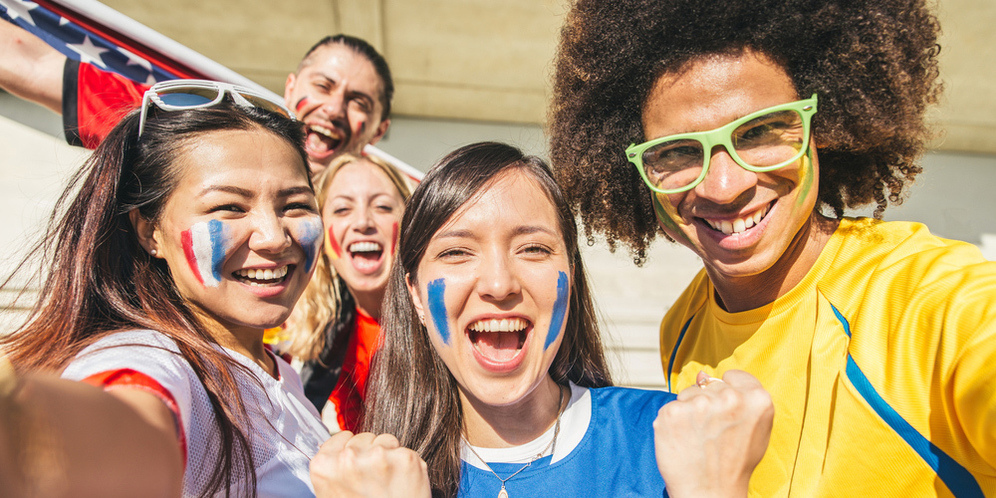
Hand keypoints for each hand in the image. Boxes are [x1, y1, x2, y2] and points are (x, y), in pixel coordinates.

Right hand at [310, 431, 430, 497]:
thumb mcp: (332, 495)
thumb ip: (333, 469)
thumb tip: (341, 449)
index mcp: (324, 465)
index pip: (342, 438)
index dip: (352, 452)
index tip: (357, 468)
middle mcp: (348, 457)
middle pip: (364, 438)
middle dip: (370, 454)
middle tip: (374, 483)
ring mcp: (378, 456)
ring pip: (386, 440)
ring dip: (389, 457)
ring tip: (387, 484)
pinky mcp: (405, 459)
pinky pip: (405, 451)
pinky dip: (406, 466)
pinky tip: (401, 485)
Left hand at [653, 370, 773, 497]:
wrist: (710, 492)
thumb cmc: (733, 466)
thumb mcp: (755, 431)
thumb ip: (741, 399)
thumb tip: (704, 375)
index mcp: (756, 399)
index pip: (734, 375)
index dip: (728, 392)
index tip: (725, 411)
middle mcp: (729, 398)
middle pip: (709, 385)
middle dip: (707, 404)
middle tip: (712, 433)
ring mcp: (699, 404)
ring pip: (688, 394)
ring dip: (689, 412)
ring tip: (699, 439)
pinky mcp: (673, 412)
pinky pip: (671, 407)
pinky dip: (673, 422)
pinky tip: (684, 440)